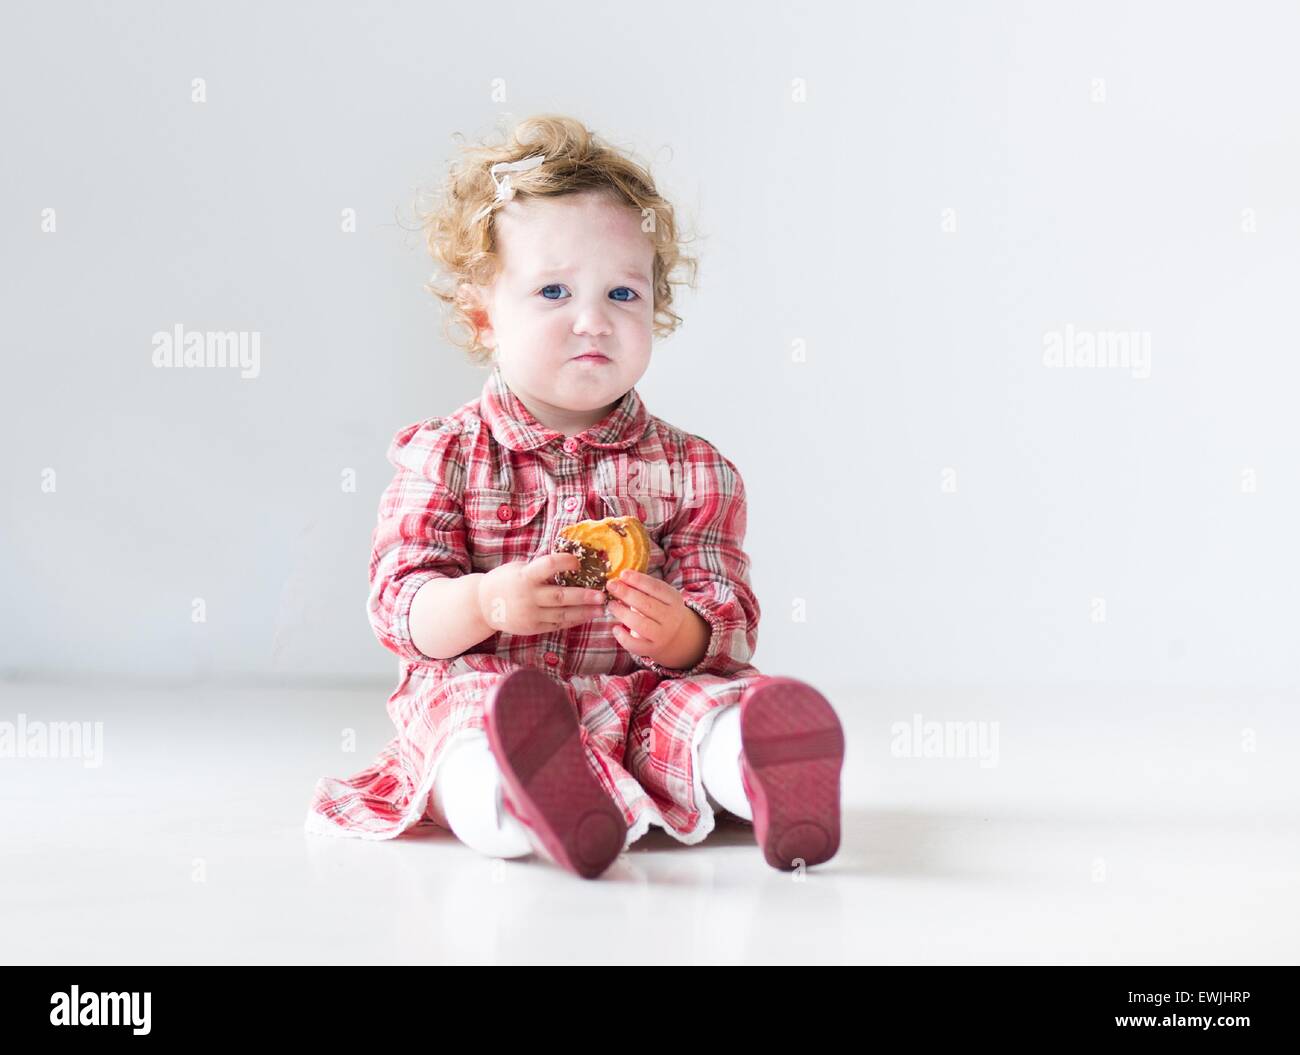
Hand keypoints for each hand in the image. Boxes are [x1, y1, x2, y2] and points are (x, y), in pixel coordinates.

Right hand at [477, 554, 607, 636]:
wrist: (483, 605)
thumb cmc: (504, 581)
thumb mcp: (518, 568)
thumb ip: (540, 568)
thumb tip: (568, 560)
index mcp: (525, 576)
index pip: (549, 565)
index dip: (565, 562)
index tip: (578, 561)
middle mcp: (528, 597)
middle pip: (561, 596)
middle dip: (584, 596)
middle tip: (602, 594)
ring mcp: (530, 615)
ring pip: (562, 614)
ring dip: (584, 612)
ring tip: (600, 609)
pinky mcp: (532, 628)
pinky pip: (557, 625)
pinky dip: (573, 621)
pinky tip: (586, 616)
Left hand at [606, 569, 707, 668]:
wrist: (676, 635)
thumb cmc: (661, 609)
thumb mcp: (659, 596)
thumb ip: (643, 587)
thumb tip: (620, 578)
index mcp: (674, 600)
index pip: (656, 588)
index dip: (638, 580)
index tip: (622, 574)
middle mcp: (671, 618)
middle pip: (647, 605)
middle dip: (626, 593)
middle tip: (611, 586)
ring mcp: (662, 635)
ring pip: (640, 624)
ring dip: (622, 613)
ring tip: (611, 604)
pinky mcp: (652, 649)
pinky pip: (636, 645)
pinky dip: (623, 637)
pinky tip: (615, 628)